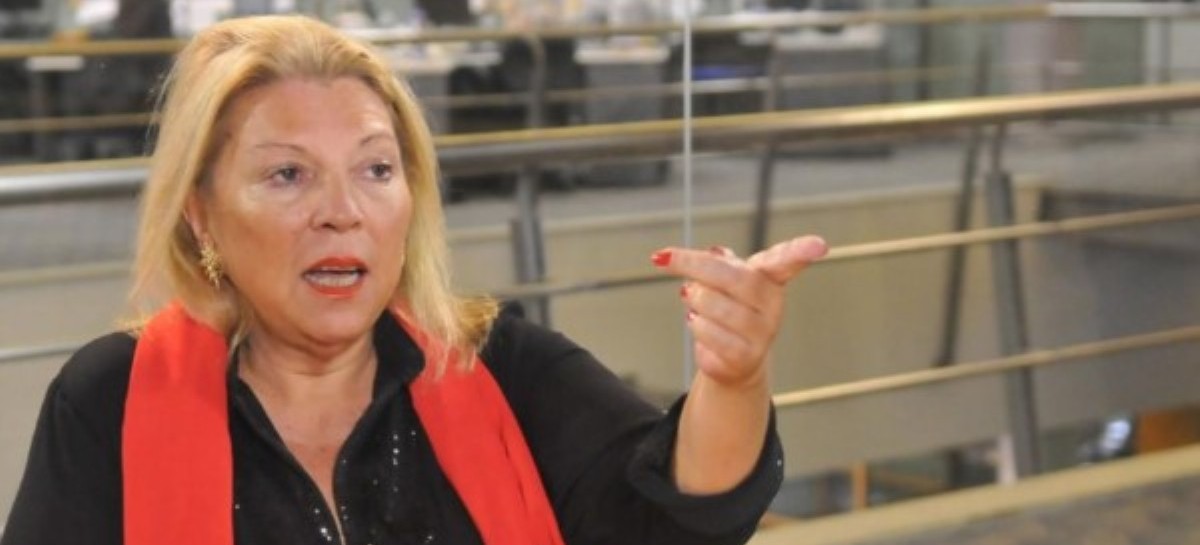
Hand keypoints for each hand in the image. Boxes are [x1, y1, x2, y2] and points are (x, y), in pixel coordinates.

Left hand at [652, 235, 827, 387]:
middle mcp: (772, 304)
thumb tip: (713, 252)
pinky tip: (698, 323)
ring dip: (692, 300)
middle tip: (666, 259)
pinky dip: (695, 325)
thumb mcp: (724, 278)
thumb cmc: (729, 307)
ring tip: (693, 302)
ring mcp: (762, 332)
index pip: (787, 261)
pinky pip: (709, 332)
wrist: (734, 359)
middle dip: (695, 266)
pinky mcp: (746, 356)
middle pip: (735, 278)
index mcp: (770, 278)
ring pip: (715, 305)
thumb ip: (719, 261)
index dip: (801, 252)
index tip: (820, 246)